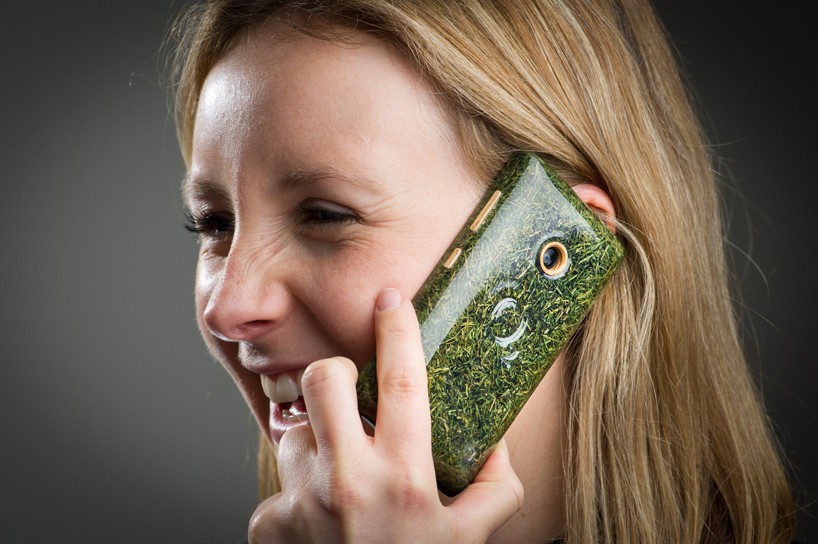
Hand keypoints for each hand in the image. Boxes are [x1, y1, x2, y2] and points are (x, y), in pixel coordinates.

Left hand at [248, 288, 523, 542]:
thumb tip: (494, 437)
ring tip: (340, 482)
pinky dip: (298, 499)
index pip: (403, 381)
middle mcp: (348, 482)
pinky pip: (279, 487)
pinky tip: (319, 527)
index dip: (397, 329)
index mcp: (404, 477)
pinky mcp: (269, 525)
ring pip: (294, 430)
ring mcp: (302, 503)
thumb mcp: (472, 536)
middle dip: (335, 375)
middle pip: (322, 380)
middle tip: (351, 397)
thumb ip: (496, 483)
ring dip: (317, 445)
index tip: (392, 298)